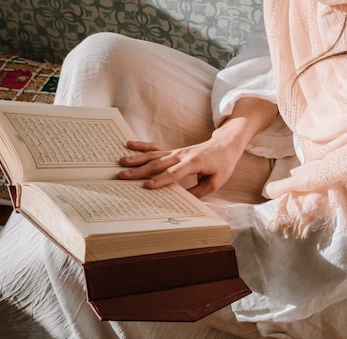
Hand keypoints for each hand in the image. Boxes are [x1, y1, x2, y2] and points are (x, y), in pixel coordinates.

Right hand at [118, 137, 243, 197]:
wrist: (225, 145)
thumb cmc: (222, 164)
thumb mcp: (216, 182)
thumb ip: (199, 191)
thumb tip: (183, 201)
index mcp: (194, 162)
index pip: (175, 173)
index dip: (161, 180)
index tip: (147, 186)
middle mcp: (182, 155)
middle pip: (159, 164)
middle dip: (140, 171)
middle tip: (123, 176)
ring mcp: (176, 151)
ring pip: (154, 155)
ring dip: (137, 159)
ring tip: (121, 162)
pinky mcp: (174, 151)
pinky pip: (156, 148)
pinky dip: (142, 146)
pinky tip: (129, 144)